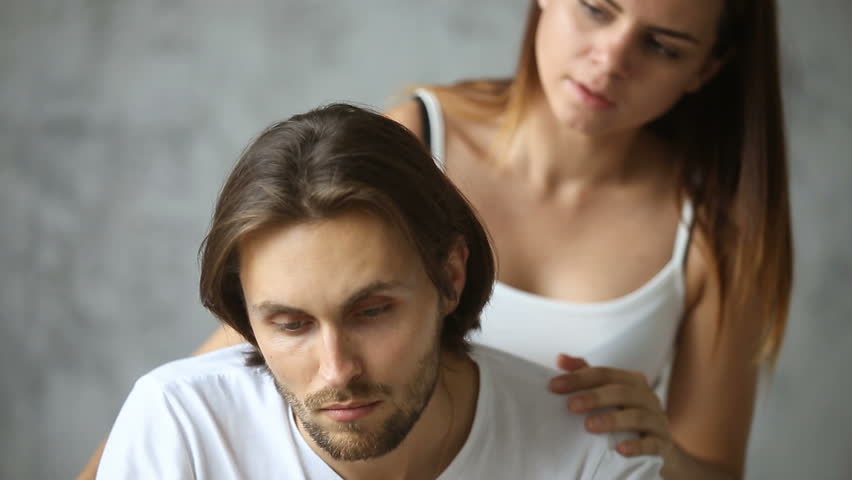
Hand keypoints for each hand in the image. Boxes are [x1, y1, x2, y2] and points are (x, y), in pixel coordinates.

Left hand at [549, 354, 673, 461]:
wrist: (658, 442)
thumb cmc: (627, 412)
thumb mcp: (609, 392)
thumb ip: (586, 374)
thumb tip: (560, 359)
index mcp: (632, 381)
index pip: (604, 374)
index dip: (579, 378)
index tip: (554, 386)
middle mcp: (647, 397)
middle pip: (621, 392)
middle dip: (594, 397)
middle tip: (571, 406)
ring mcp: (657, 420)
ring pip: (638, 416)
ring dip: (612, 420)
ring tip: (590, 426)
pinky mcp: (663, 443)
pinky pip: (652, 443)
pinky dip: (637, 446)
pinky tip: (620, 449)